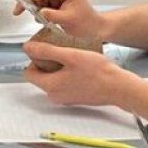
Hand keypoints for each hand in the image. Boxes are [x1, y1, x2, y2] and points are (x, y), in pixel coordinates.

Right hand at [18, 0, 109, 40]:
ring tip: (49, 18)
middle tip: (37, 18)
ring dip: (39, 8)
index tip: (17, 11)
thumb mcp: (67, 21)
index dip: (26, 1)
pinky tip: (50, 15)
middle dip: (33, 6)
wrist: (94, 26)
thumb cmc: (86, 23)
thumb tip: (39, 12)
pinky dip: (42, 8)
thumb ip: (51, 15)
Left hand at [22, 41, 140, 108]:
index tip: (47, 50)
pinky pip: (64, 85)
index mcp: (50, 86)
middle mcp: (55, 96)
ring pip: (53, 80)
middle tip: (62, 51)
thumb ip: (47, 51)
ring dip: (59, 68)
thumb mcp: (70, 55)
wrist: (119, 88)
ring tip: (73, 58)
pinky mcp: (75, 98)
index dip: (35, 59)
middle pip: (41, 76)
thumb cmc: (98, 72)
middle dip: (48, 62)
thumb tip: (28, 48)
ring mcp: (65, 99)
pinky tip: (80, 67)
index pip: (29, 72)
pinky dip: (68, 75)